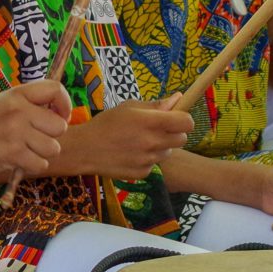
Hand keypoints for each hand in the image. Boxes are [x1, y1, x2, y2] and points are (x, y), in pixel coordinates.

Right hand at [0, 79, 69, 182]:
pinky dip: (33, 166)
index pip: (55, 89)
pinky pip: (41, 164)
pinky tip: (18, 160)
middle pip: (60, 126)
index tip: (60, 116)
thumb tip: (63, 114)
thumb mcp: (3, 104)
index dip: (65, 104)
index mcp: (17, 94)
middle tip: (36, 138)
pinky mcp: (13, 154)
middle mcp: (18, 110)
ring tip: (25, 150)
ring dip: (43, 153)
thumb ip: (30, 104)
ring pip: (53, 147)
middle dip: (53, 136)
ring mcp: (15, 132)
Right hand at [59, 101, 191, 179]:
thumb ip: (155, 105)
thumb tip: (178, 99)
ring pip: (167, 152)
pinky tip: (132, 154)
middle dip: (174, 133)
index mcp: (150, 122)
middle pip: (182, 139)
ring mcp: (148, 160)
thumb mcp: (129, 107)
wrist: (85, 149)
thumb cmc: (107, 123)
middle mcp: (152, 142)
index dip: (184, 119)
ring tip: (139, 142)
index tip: (176, 119)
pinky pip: (154, 165)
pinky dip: (147, 160)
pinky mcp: (142, 173)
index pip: (186, 122)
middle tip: (158, 130)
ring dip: (160, 147)